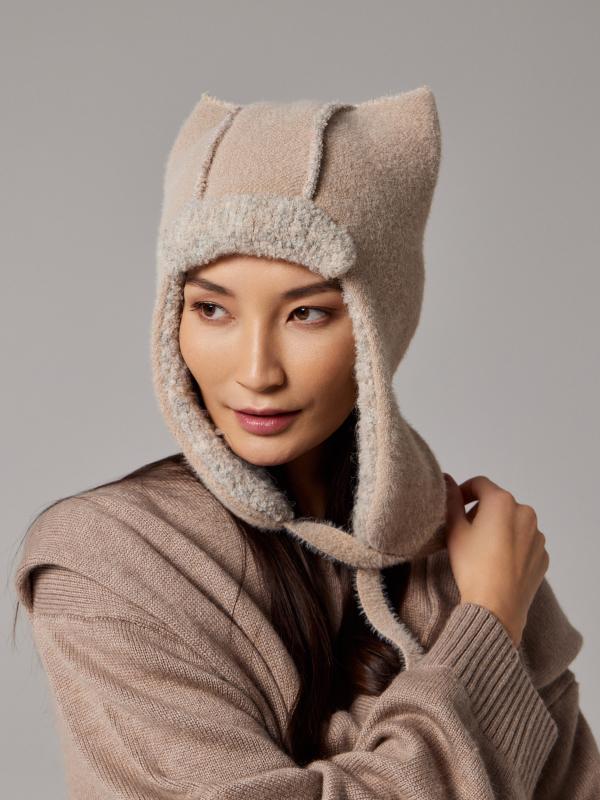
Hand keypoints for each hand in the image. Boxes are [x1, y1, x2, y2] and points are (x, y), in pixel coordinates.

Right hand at [442, 473, 549, 647]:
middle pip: (498, 503)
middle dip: (481, 511)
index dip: (464, 491)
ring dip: (499, 527)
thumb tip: (447, 480)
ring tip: (483, 550)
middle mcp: (525, 513)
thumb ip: (451, 500)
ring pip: (514, 523)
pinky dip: (512, 545)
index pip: (480, 484)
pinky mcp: (543, 556)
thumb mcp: (454, 531)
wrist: (497, 607)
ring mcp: (538, 536)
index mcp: (502, 502)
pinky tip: (499, 563)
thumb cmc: (471, 565)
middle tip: (465, 531)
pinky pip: (525, 542)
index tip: (454, 506)